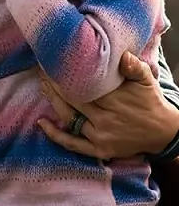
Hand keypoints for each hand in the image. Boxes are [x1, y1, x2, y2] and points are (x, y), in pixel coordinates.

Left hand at [38, 52, 178, 161]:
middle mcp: (106, 118)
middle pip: (73, 100)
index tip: (55, 64)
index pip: (85, 86)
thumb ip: (135, 68)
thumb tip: (122, 55)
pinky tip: (41, 123)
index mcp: (116, 100)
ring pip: (70, 118)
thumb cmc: (150, 102)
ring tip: (42, 87)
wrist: (163, 132)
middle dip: (56, 86)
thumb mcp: (147, 81)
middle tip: (43, 72)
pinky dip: (55, 134)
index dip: (69, 76)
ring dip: (53, 103)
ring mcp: (100, 136)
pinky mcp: (99, 150)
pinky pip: (72, 144)